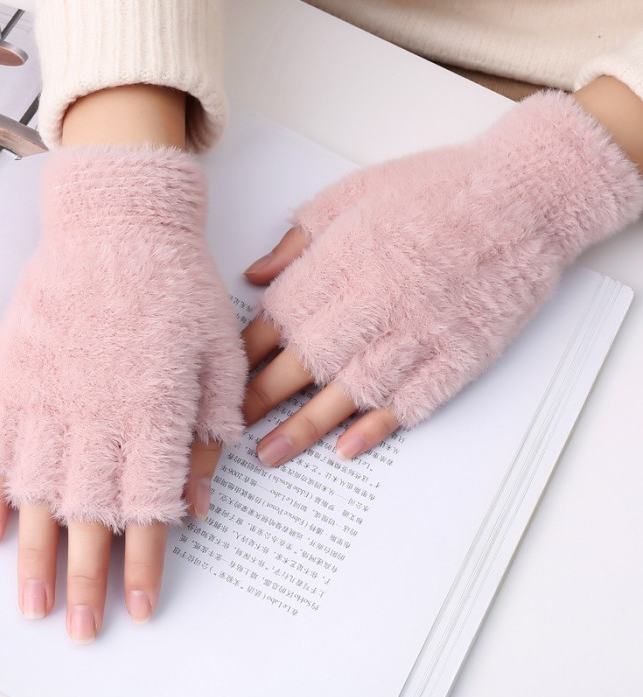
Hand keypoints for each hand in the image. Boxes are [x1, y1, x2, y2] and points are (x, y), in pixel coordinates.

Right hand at [0, 144, 245, 641]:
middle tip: (82, 630)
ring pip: (40, 496)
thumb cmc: (178, 285)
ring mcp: (49, 396)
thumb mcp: (219, 354)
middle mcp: (97, 416)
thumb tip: (198, 505)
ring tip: (33, 607)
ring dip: (36, 557)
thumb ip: (209, 430)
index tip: (140, 607)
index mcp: (154, 412)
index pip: (148, 509)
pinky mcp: (17, 375)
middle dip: (88, 580)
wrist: (120, 223)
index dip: (144, 564)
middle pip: (91, 516)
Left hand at [242, 92, 642, 466]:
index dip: (248, 352)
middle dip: (263, 398)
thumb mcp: (354, 193)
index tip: (226, 373)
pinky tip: (348, 449)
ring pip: (349, 392)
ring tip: (272, 455)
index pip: (279, 320)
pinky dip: (378, 427)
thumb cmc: (438, 188)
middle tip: (232, 428)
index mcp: (343, 262)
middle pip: (304, 363)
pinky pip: (411, 400)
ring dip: (307, 428)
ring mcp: (418, 334)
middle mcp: (374, 305)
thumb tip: (255, 277)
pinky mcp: (457, 354)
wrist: (524, 197)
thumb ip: (300, 239)